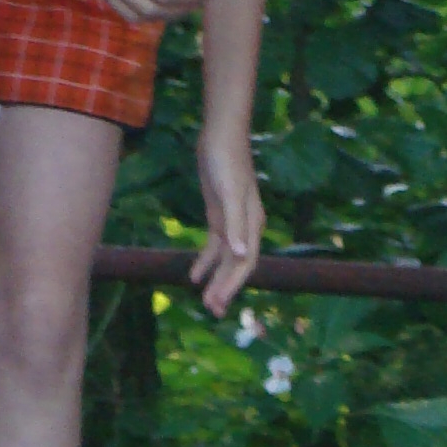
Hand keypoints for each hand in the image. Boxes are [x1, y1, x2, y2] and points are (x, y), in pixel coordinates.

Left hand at [193, 124, 264, 313]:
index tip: (219, 302)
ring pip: (225, 260)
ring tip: (205, 302)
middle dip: (224, 289)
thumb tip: (242, 256)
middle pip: (236, 266)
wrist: (220, 134)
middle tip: (211, 312)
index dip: (232, 285)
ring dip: (216, 280)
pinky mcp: (219, 215)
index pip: (245, 263)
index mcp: (252, 226)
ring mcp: (232, 222)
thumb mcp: (229, 193)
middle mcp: (245, 228)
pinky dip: (205, 262)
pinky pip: (214, 246)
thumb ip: (235, 225)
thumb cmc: (226, 160)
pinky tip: (194, 276)